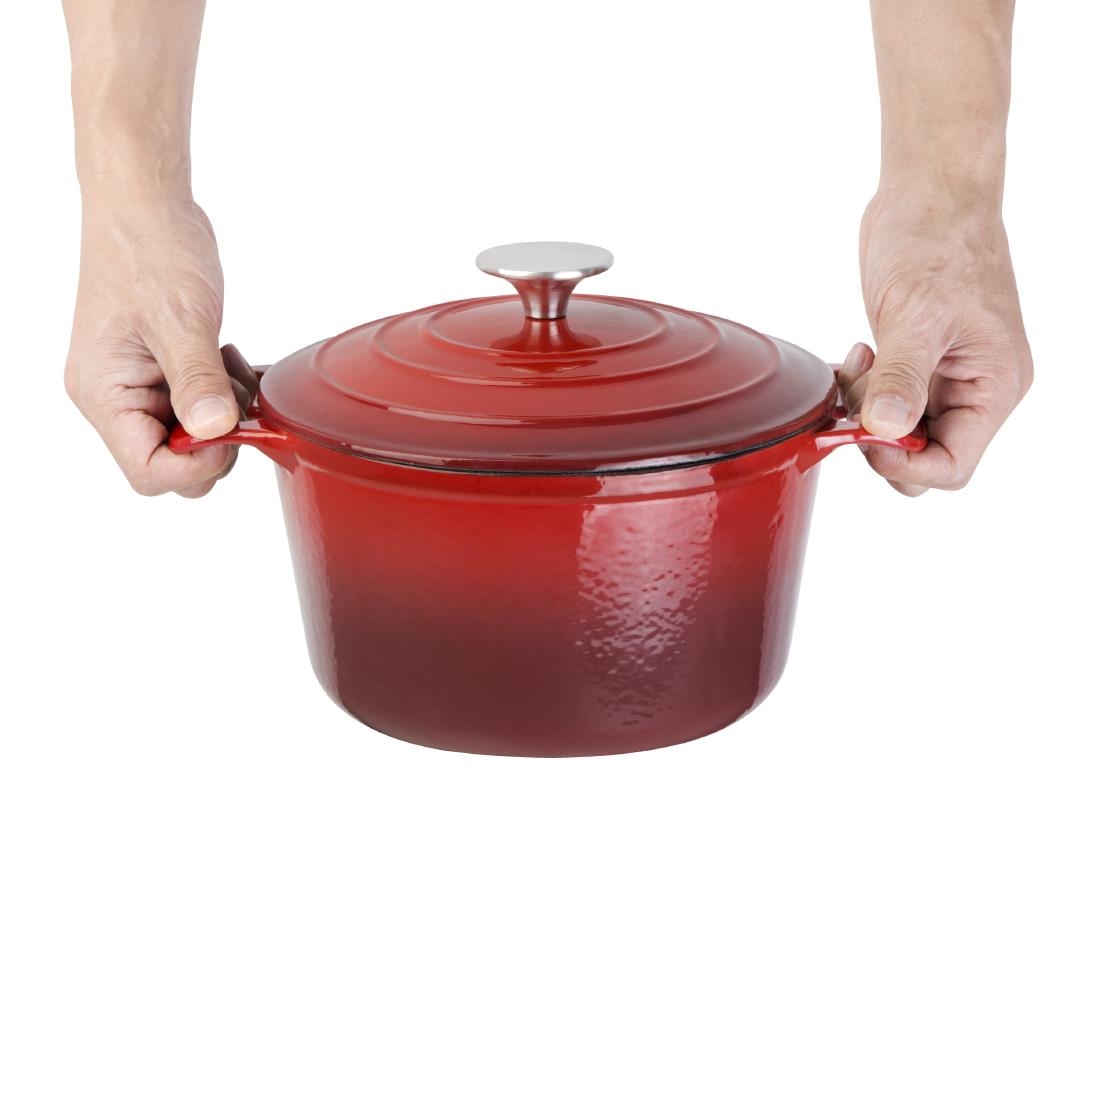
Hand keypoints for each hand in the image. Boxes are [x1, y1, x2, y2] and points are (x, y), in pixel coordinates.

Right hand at [64, 195, 255, 496]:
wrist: (145, 206)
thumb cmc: (148, 249)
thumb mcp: (179, 318)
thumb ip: (197, 380)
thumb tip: (214, 431)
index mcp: (104, 395)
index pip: (149, 472)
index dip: (198, 465)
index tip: (230, 431)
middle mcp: (117, 399)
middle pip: (174, 464)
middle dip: (217, 439)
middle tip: (234, 392)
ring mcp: (141, 388)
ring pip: (194, 439)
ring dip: (226, 413)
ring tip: (228, 364)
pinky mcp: (165, 374)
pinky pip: (202, 409)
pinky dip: (227, 395)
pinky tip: (232, 362)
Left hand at [840, 186, 1031, 494]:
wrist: (930, 194)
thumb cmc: (937, 240)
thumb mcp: (917, 314)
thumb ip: (902, 377)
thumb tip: (886, 429)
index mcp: (994, 387)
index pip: (952, 467)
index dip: (903, 465)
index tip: (866, 432)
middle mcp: (976, 390)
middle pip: (923, 457)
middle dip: (879, 437)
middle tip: (857, 395)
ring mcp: (946, 378)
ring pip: (899, 432)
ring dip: (866, 411)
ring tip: (858, 364)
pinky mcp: (918, 363)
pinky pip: (887, 402)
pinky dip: (862, 391)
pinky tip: (856, 357)